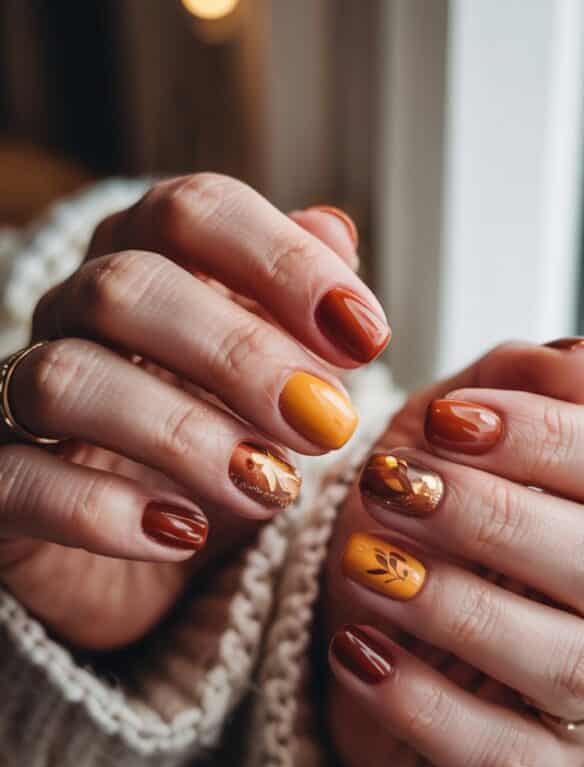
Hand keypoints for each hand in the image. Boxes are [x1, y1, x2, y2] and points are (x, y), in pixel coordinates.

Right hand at [0, 176, 387, 648]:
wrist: (150, 555)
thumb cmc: (220, 442)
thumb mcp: (279, 377)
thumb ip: (300, 305)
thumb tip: (334, 229)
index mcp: (144, 262)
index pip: (193, 211)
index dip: (283, 262)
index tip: (366, 335)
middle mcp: (71, 316)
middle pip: (126, 286)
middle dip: (239, 353)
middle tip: (325, 422)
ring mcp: (18, 397)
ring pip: (65, 379)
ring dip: (180, 432)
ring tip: (268, 487)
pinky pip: (20, 481)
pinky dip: (102, 511)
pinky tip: (184, 533)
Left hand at [324, 340, 583, 766]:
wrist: (366, 632)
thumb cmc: (415, 523)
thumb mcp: (439, 435)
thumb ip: (506, 383)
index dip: (551, 436)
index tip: (446, 420)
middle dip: (492, 519)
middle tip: (391, 489)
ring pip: (565, 663)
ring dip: (457, 609)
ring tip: (365, 570)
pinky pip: (502, 754)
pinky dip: (420, 704)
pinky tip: (357, 653)